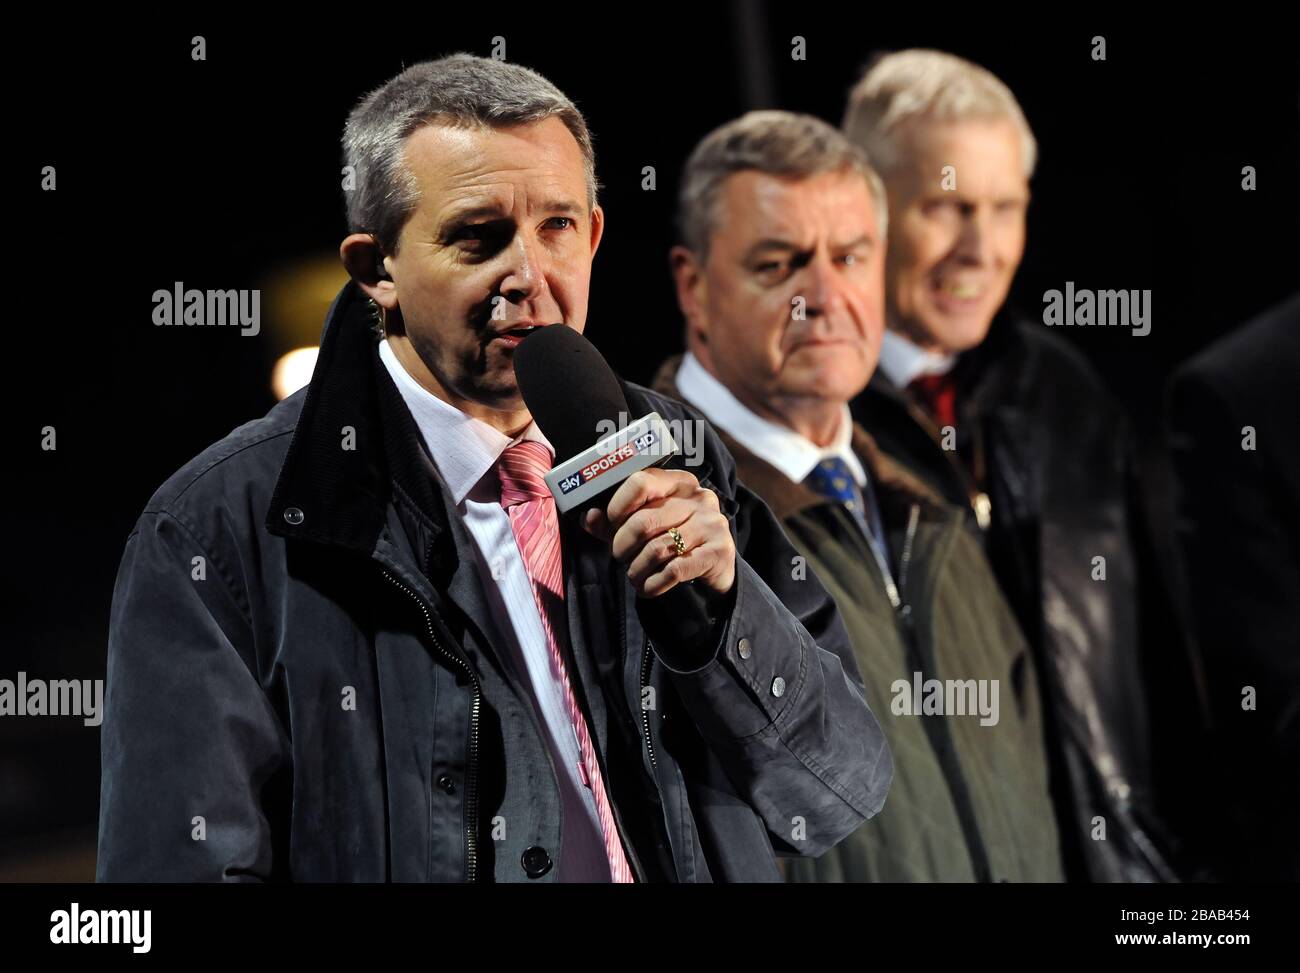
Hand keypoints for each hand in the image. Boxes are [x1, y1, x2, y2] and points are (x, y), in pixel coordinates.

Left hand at [581, 467, 736, 597]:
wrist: (716, 567)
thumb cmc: (674, 540)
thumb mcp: (646, 526)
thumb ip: (615, 521)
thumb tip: (588, 517)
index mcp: (678, 482)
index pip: (640, 481)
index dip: (618, 506)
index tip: (612, 524)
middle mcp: (699, 497)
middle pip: (644, 521)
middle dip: (622, 546)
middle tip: (620, 557)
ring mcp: (711, 523)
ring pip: (657, 549)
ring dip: (637, 570)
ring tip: (634, 577)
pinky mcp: (719, 551)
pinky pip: (674, 570)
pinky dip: (654, 584)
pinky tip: (649, 588)